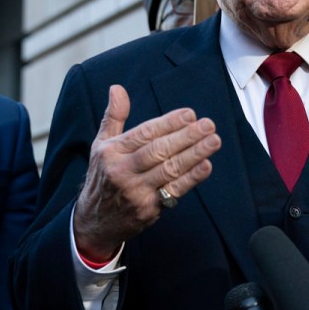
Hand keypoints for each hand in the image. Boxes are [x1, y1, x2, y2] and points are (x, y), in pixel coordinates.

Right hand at [73, 85, 219, 259]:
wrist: (94, 221)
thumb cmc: (103, 176)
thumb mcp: (101, 145)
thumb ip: (114, 117)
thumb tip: (117, 88)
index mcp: (112, 152)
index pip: (144, 134)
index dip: (168, 123)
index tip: (190, 114)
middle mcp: (122, 171)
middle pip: (158, 150)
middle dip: (186, 136)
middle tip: (208, 125)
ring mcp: (135, 191)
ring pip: (169, 170)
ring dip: (194, 154)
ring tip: (214, 140)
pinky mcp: (148, 209)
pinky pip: (173, 191)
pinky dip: (191, 178)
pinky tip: (206, 166)